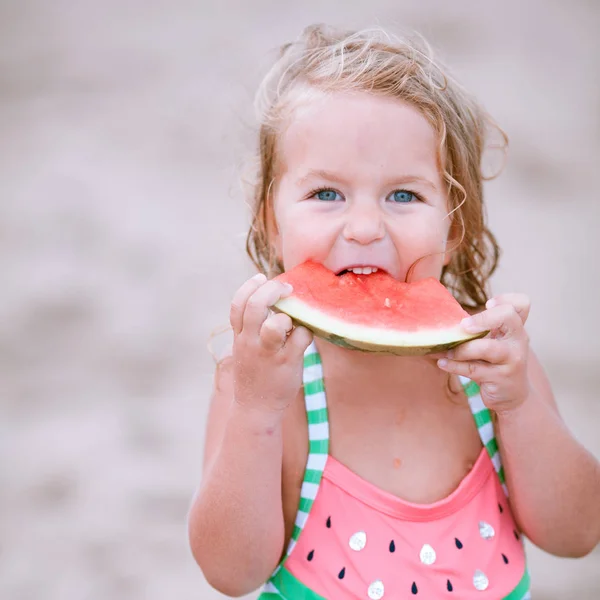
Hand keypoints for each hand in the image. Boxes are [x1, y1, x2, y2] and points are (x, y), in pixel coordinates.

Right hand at [229, 273, 312, 412]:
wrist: (256, 408)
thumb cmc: (254, 374)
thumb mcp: (244, 349)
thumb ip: (252, 328)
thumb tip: (273, 303)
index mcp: (239, 336)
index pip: (237, 304)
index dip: (249, 286)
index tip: (262, 278)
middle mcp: (250, 342)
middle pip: (256, 306)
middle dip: (272, 290)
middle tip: (286, 288)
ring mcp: (268, 353)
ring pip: (276, 324)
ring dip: (288, 316)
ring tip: (293, 321)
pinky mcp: (286, 363)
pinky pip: (300, 338)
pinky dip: (306, 332)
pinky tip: (305, 336)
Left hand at [437, 294, 530, 413]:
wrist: (512, 395)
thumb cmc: (496, 362)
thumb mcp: (494, 342)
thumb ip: (478, 328)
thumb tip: (443, 319)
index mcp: (515, 327)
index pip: (521, 304)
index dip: (505, 299)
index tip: (487, 303)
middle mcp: (518, 340)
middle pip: (508, 316)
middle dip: (483, 318)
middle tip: (463, 326)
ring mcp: (512, 360)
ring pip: (486, 348)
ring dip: (461, 349)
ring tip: (446, 352)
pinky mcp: (501, 378)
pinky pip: (474, 369)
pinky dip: (454, 366)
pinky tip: (442, 363)